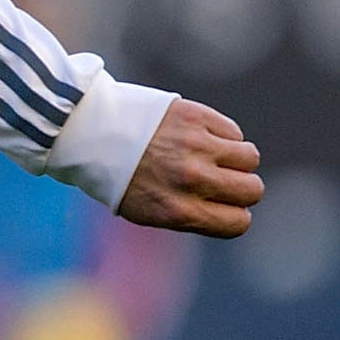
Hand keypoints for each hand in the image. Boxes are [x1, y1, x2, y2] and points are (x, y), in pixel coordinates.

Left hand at [116, 98, 264, 236]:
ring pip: (249, 157)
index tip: (222, 205)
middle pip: (252, 189)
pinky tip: (198, 136)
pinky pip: (233, 132)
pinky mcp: (195, 116)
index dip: (234, 214)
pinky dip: (222, 135)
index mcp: (178, 210)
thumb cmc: (117, 175)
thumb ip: (191, 215)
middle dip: (240, 186)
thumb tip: (233, 211)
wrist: (87, 131)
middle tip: (218, 178)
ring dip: (236, 158)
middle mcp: (191, 179)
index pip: (237, 223)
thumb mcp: (146, 210)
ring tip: (210, 155)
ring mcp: (195, 146)